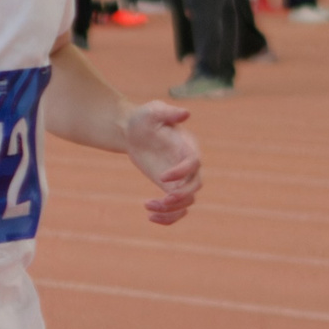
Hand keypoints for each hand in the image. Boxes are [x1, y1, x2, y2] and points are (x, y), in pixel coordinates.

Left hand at [122, 102, 201, 225]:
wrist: (132, 131)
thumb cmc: (144, 118)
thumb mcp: (153, 111)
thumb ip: (168, 112)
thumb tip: (186, 113)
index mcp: (186, 147)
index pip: (194, 163)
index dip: (182, 172)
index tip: (161, 177)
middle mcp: (187, 165)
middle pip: (195, 186)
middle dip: (181, 196)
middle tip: (161, 200)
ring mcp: (179, 179)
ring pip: (186, 202)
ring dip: (171, 210)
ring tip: (148, 208)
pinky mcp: (169, 188)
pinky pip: (176, 209)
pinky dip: (167, 217)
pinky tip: (149, 216)